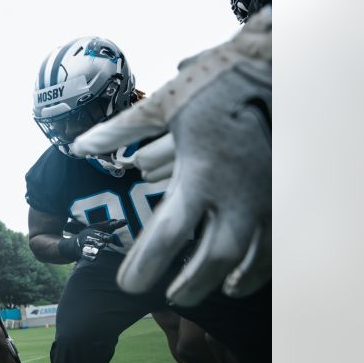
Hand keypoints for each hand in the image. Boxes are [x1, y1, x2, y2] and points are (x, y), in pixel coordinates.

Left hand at [71, 9, 270, 303]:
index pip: (167, 234)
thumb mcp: (162, 104)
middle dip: (189, 284)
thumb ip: (118, 131)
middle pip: (212, 257)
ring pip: (247, 257)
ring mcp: (264, 195)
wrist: (275, 64)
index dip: (146, 265)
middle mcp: (234, 192)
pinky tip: (240, 281)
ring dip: (222, 280)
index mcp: (199, 174)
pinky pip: (274, 241)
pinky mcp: (283, 191)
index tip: (127, 285)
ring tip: (200, 294)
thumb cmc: (214, 83)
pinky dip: (257, 267)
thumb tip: (80, 146)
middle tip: (166, 298)